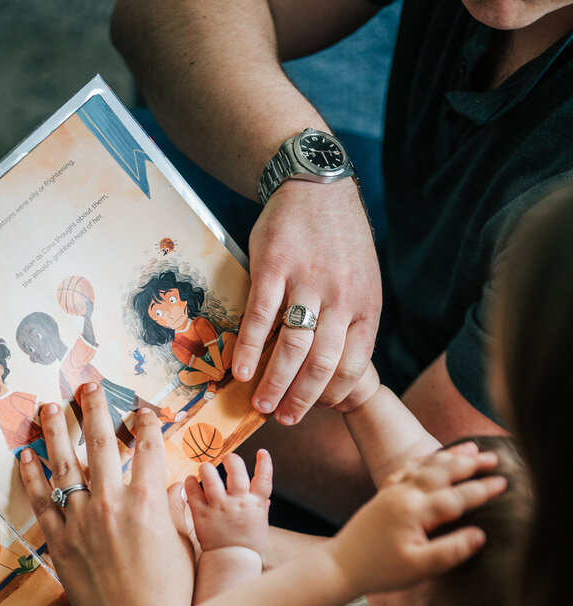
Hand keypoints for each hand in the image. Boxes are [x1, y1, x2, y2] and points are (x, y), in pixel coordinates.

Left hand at [19, 383, 194, 605]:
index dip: (146, 421)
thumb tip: (167, 488)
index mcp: (148, 500)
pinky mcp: (60, 545)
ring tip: (49, 407)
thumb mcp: (184, 543)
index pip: (146, 445)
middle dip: (94, 408)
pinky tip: (27, 456)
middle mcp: (111, 503)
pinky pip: (41, 504)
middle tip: (89, 386)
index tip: (143, 409)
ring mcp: (80, 523)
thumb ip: (173, 510)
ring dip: (55, 431)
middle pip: (98, 441)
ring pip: (63, 465)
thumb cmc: (173, 593)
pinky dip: (33, 478)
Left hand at [185, 450, 271, 554]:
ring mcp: (219, 507)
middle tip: (226, 457)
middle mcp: (238, 502)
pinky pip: (193, 492)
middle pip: (236, 471)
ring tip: (205, 467)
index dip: (265, 463)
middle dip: (231, 459)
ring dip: (207, 468)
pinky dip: (191, 483)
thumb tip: (264, 498)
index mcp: (255, 504)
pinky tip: (190, 480)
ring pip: (211, 477)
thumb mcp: (260, 525)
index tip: (261, 452)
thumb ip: (260, 509)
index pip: (264, 478)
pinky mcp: (201, 514)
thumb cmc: (247, 544)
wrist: (231, 561)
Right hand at [233, 179, 380, 423]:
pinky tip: (240, 371)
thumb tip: (331, 370)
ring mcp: (307, 281)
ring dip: (274, 383)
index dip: (333, 394)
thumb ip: (350, 322)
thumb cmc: (338, 241)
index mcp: (366, 305)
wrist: (316, 185)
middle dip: (301, 400)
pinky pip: (261, 316)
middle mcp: (341, 297)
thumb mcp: (361, 281)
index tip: (316, 409)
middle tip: (284, 419)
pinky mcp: (274, 266)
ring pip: (293, 347)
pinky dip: (250, 349)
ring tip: (261, 405)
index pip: (353, 365)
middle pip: (322, 364)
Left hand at [329, 442, 506, 594]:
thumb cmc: (379, 571)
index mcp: (414, 512)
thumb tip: (479, 536)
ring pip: (425, 465)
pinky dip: (425, 460)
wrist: (339, 565)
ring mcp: (391, 492)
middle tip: (495, 458)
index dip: (482, 490)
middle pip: (442, 472)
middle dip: (470, 464)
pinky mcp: (383, 494)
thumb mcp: (419, 568)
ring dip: (450, 456)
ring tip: (472, 448)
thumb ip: (450, 551)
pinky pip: (407, 468)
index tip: (504, 483)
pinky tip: (434, 458)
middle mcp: (403, 495)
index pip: (456, 497)